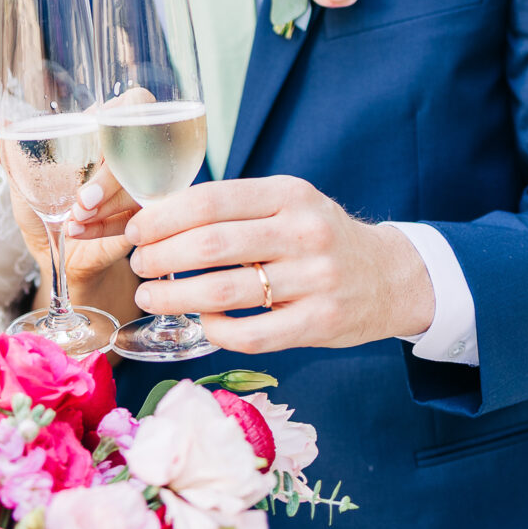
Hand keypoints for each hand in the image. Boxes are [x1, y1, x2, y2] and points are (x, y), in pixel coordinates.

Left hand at [0, 116, 137, 288]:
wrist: (56, 251)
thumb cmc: (44, 204)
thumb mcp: (23, 177)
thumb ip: (5, 149)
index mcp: (102, 132)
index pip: (135, 102)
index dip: (123, 116)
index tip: (97, 134)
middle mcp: (127, 155)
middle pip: (136, 149)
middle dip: (107, 179)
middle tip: (80, 202)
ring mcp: (140, 187)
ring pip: (137, 186)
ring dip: (104, 206)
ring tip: (72, 220)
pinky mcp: (144, 219)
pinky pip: (135, 218)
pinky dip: (104, 227)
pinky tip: (78, 232)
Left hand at [126, 175, 435, 352]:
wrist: (391, 275)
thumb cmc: (321, 237)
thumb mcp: (289, 204)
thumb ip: (237, 208)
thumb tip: (160, 217)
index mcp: (289, 195)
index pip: (211, 200)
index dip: (163, 217)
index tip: (136, 230)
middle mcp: (303, 233)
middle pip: (211, 246)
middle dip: (160, 257)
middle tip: (138, 265)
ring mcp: (314, 280)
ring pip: (225, 292)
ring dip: (175, 297)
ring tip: (150, 296)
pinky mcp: (319, 322)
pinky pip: (252, 333)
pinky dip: (216, 330)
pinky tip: (202, 322)